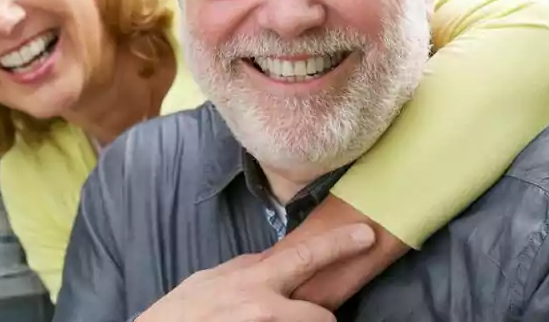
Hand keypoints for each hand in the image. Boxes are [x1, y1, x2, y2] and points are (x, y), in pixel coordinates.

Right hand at [136, 223, 375, 321]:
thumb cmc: (180, 313)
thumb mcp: (213, 280)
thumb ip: (249, 270)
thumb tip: (275, 262)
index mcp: (254, 280)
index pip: (308, 256)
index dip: (342, 244)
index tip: (367, 235)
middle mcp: (264, 309)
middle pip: (321, 317)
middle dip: (323, 320)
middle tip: (317, 318)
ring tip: (272, 321)